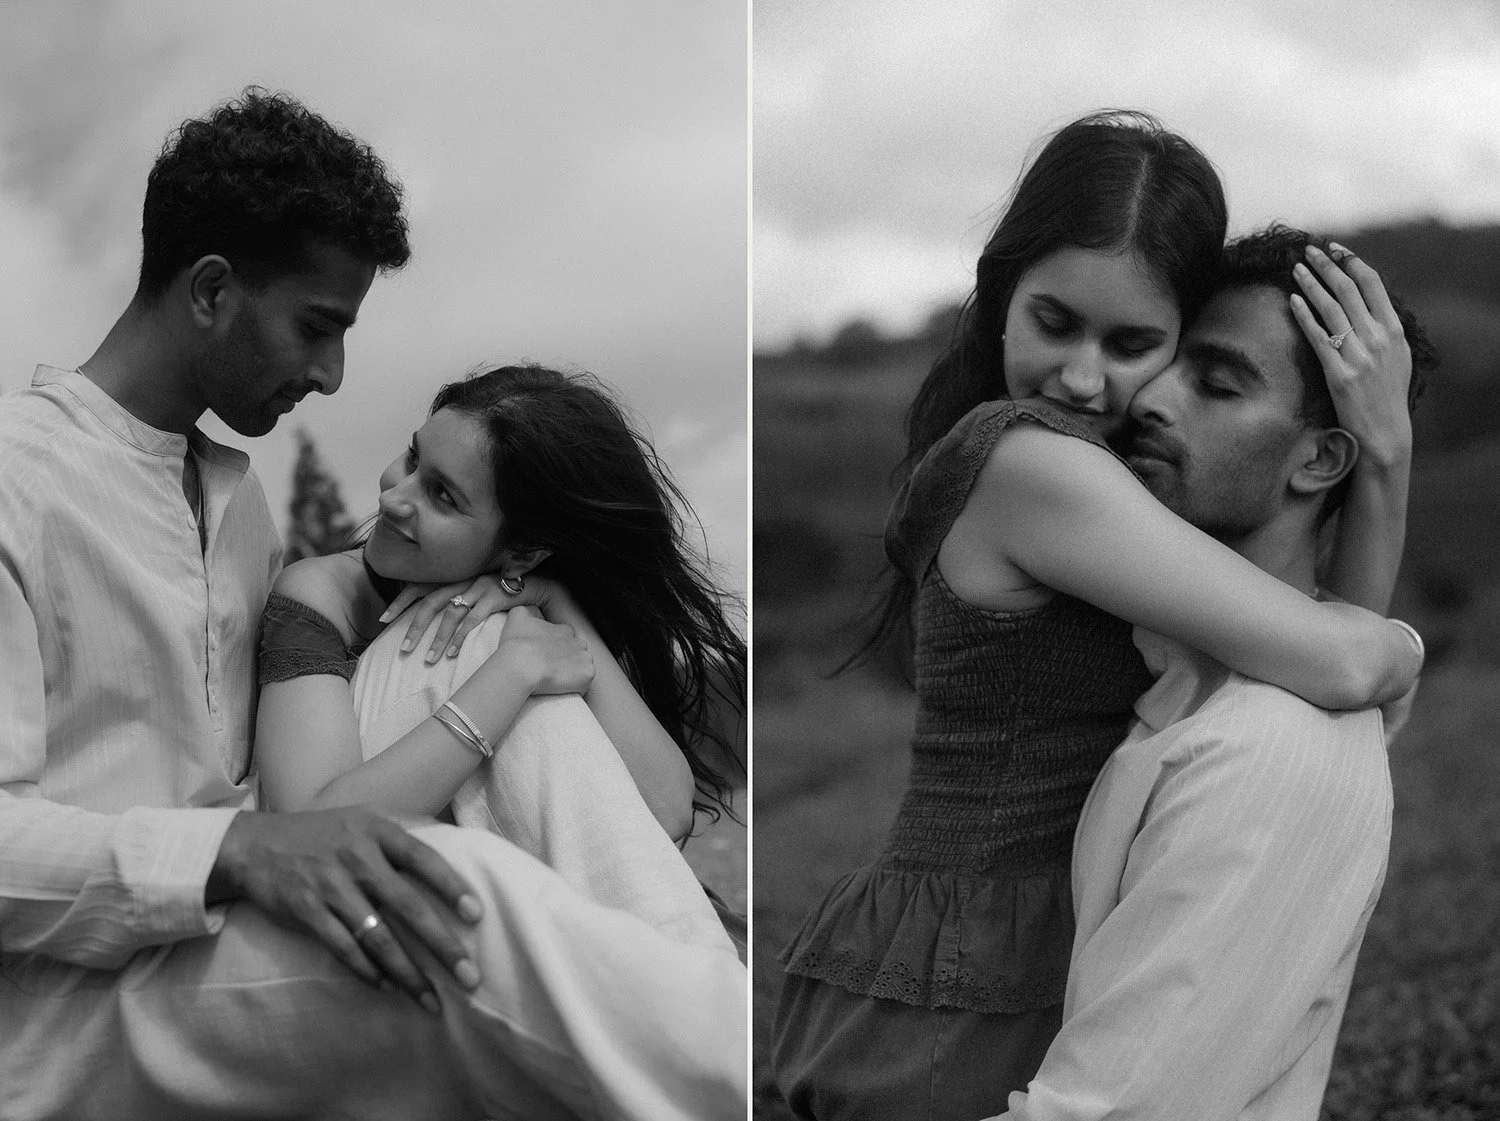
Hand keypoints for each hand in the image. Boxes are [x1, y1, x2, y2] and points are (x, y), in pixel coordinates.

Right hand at [207, 807, 483, 1011]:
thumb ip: (403, 830)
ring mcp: (330, 886)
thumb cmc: (322, 834)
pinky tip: (386, 987)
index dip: (451, 885)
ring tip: (432, 1001)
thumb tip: (452, 837)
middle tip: (470, 977)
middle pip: (408, 905)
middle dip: (442, 944)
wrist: (255, 845)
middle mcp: (357, 858)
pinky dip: (366, 970)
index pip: (423, 858)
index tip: (476, 914)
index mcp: (377, 831)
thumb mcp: (363, 818)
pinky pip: (343, 948)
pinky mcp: (306, 911)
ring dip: (408, 973)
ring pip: (378, 937)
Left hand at [383, 573, 571, 663]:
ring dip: (438, 639)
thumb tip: (434, 617)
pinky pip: (472, 620)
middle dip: (414, 627)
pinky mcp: (494, 597)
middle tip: (403, 650)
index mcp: (454, 577)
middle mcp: (463, 580)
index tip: (382, 619)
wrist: (538, 583)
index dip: (400, 602)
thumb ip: (456, 599)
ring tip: (429, 660)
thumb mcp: (475, 591)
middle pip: (430, 602)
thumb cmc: (502, 591)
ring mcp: (478, 588)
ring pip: (450, 614)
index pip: (420, 586)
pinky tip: (453, 654)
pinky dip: (460, 637)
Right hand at [495, 605, 594, 694]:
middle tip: (549, 670)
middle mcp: (579, 642)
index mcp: (565, 630)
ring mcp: (585, 658)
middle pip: (576, 653)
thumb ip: (525, 611)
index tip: (545, 657)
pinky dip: (575, 687)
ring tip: (554, 680)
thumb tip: (528, 613)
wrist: (522, 664)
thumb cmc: (517, 643)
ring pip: (581, 668)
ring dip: (571, 674)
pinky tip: (560, 688)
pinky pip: (584, 683)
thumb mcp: (517, 617)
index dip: (555, 649)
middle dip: (565, 661)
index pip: (566, 639)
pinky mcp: (588, 673)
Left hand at [1289, 242, 1412, 468]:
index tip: (1335, 249)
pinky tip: (1292, 300)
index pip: (1373, 285)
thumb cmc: (1387, 394)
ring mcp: (1359, 356)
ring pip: (1332, 309)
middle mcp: (1378, 338)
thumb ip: (1384, 329)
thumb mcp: (1397, 357)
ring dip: (1311, 284)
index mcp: (1394, 330)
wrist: (1385, 433)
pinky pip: (1319, 337)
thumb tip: (1368, 304)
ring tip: (1295, 267)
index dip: (1352, 262)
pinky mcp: (1340, 374)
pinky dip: (1304, 316)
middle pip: (1349, 290)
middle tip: (1308, 249)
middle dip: (1327, 265)